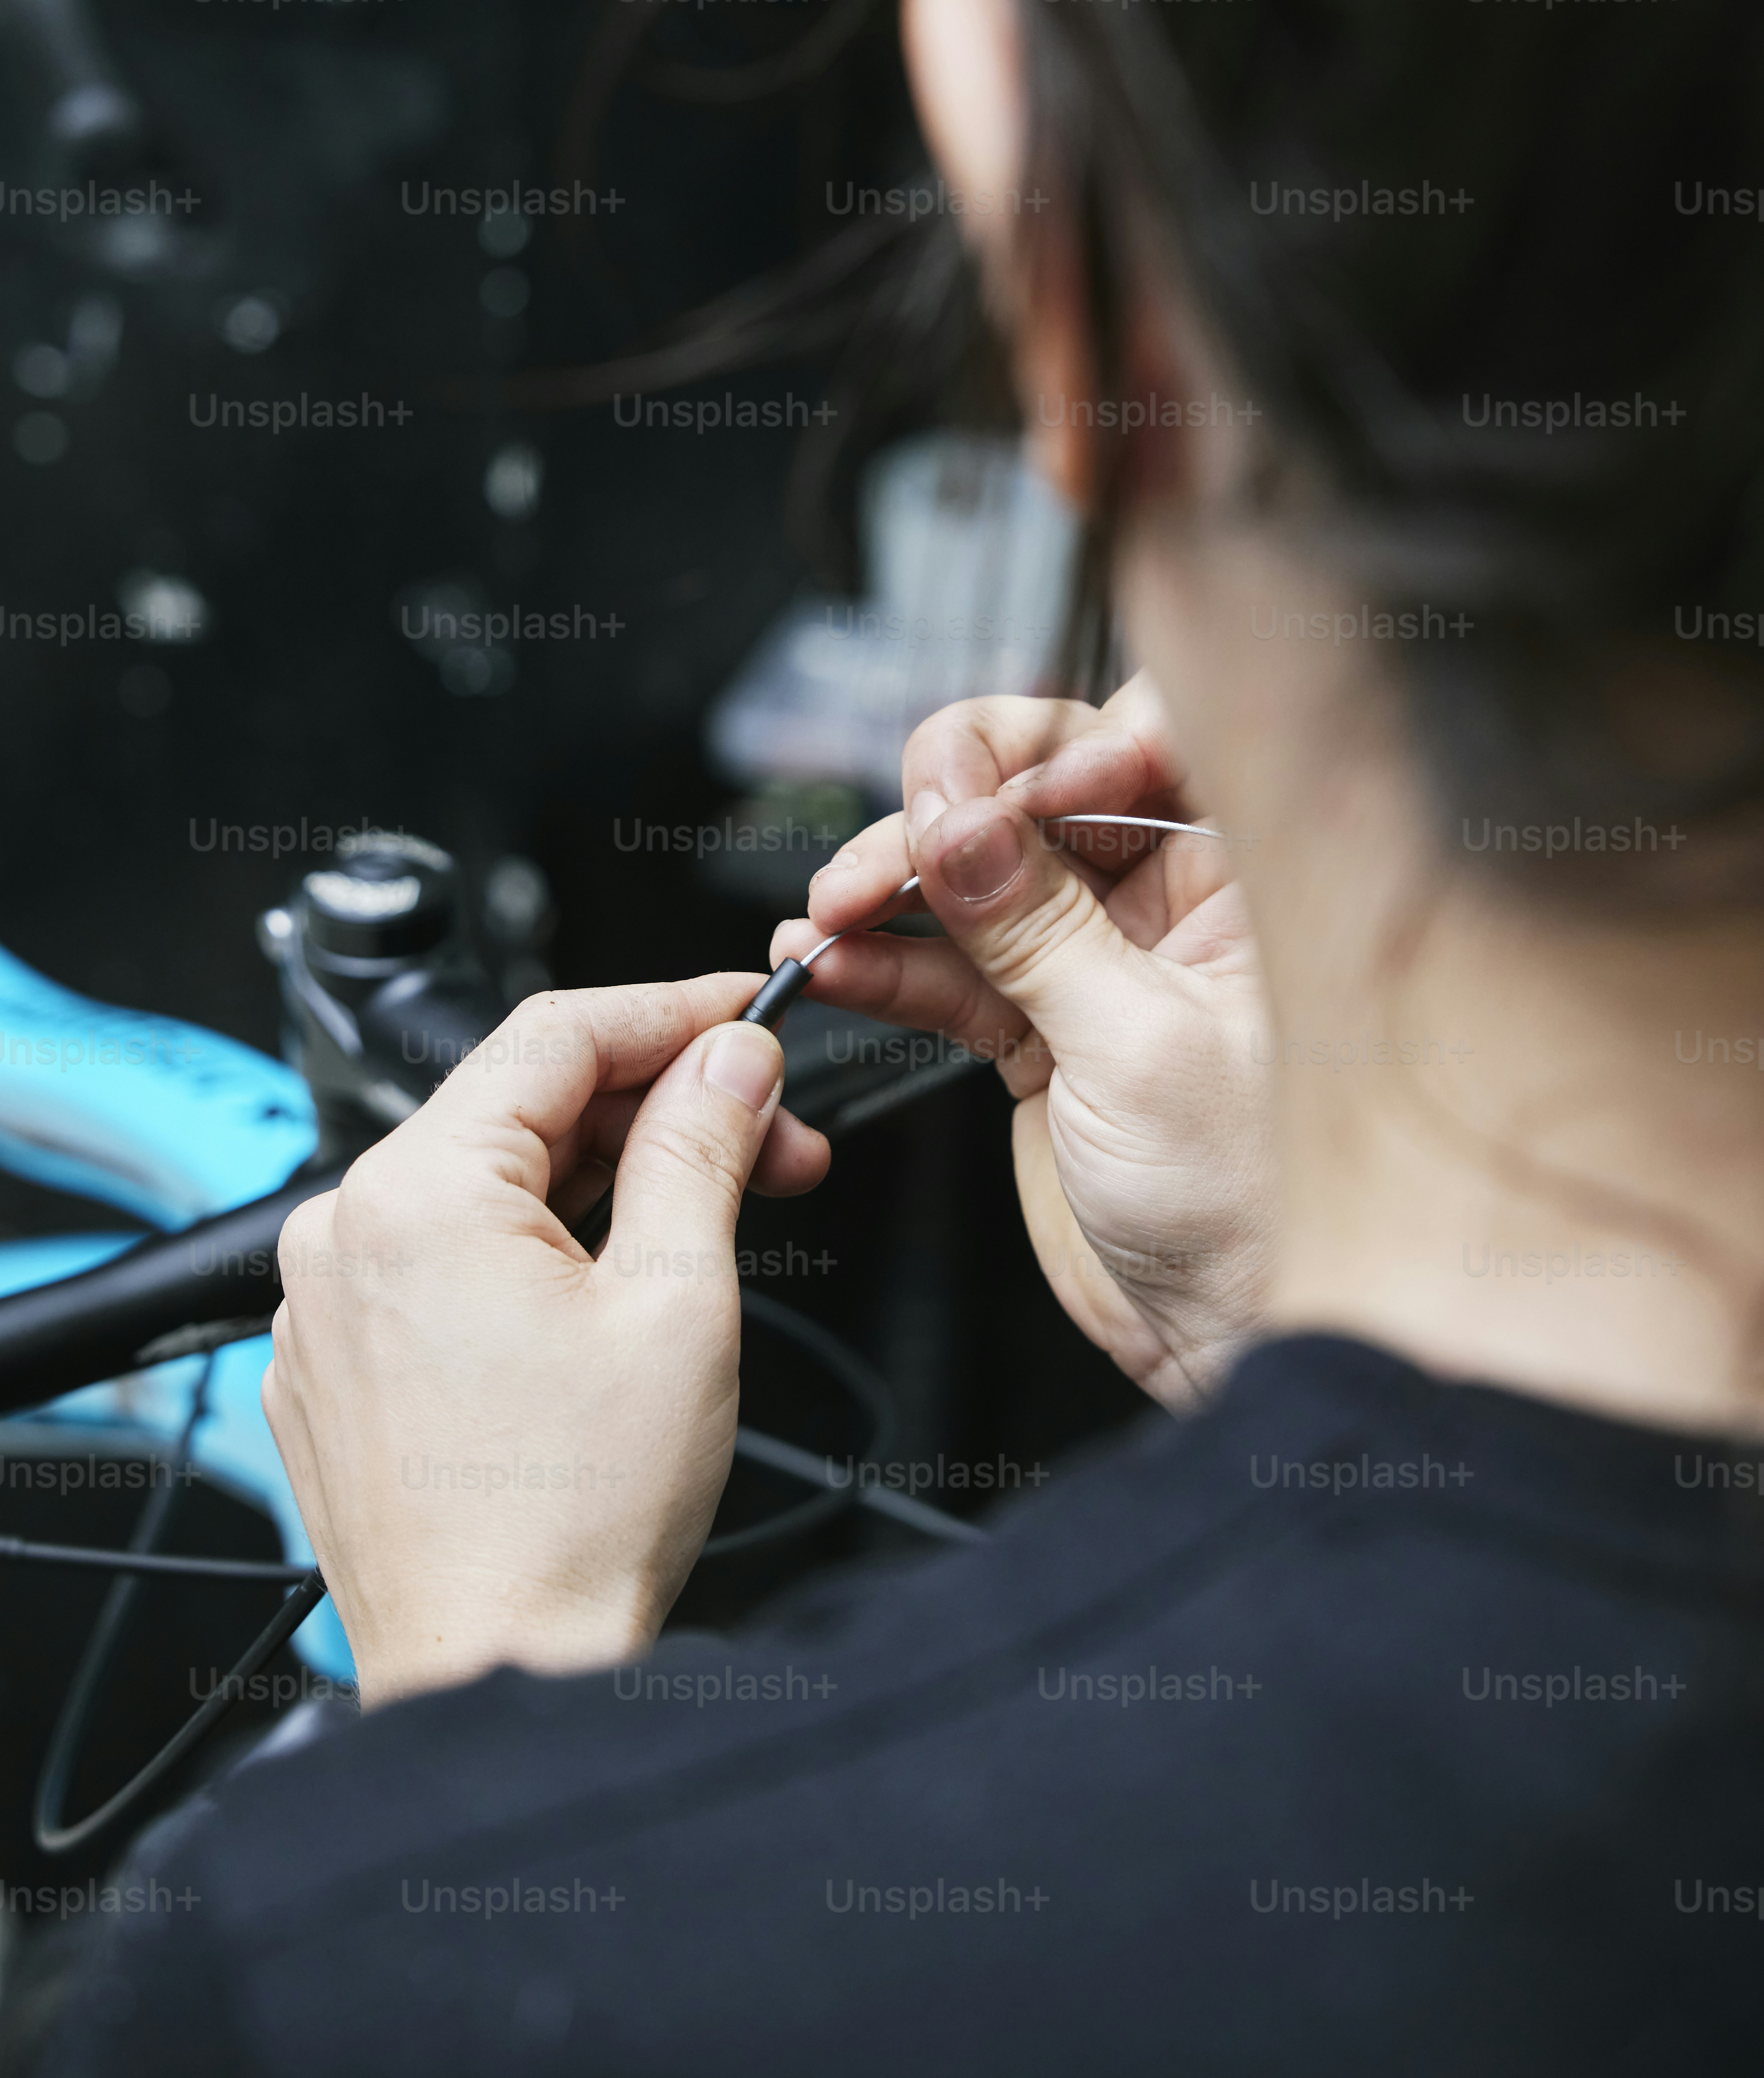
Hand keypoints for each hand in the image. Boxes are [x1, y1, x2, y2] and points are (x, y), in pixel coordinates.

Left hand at [261, 977, 826, 1703]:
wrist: (496, 1675)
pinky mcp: (337, 1367)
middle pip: (521, 1108)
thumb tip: (730, 1058)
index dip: (673, 1010)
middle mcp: (342, 1234)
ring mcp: (327, 1306)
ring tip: (715, 1213)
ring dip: (605, 1181)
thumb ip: (701, 1146)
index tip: (749, 1011)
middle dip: (659, 1109)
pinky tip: (619, 1284)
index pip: (557, 1034)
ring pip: (487, 1185)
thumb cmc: (574, 1522)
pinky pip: (442, 1261)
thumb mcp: (677, 1298)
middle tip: (775, 1137)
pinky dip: (534, 1250)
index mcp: (413, 1195)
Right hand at [773, 673, 1273, 1408]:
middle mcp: (1174, 900)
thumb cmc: (1252, 1208)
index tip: (990, 797)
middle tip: (884, 850)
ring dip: (889, 887)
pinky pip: (950, 968)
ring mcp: (1100, 961)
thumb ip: (1037, 931)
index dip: (1056, 746)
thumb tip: (958, 826)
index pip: (1144, 738)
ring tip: (825, 915)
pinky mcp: (1042, 1027)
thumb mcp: (1139, 1050)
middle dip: (944, 809)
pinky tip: (828, 963)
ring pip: (977, 878)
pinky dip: (884, 963)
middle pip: (1037, 793)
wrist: (1232, 1339)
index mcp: (1242, 875)